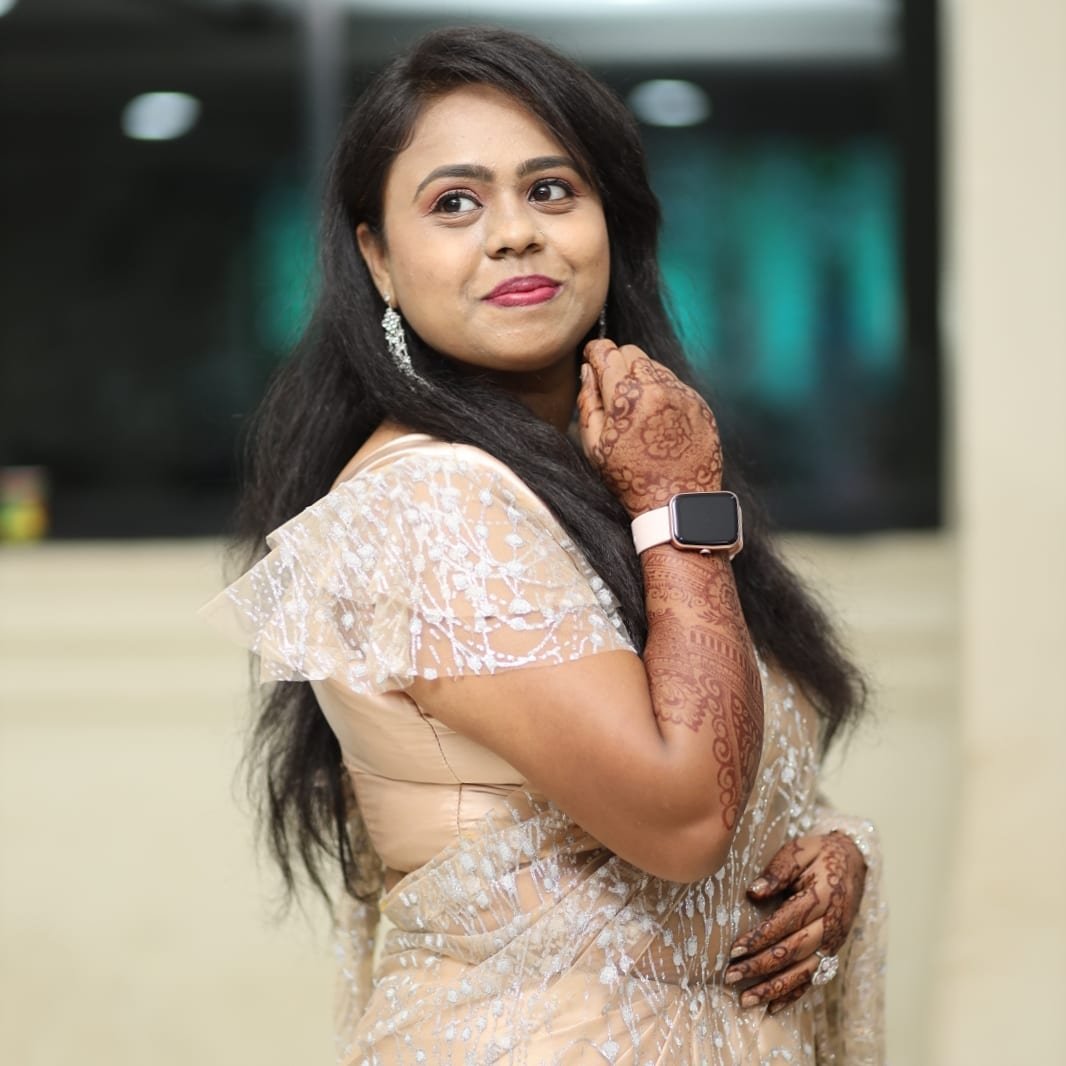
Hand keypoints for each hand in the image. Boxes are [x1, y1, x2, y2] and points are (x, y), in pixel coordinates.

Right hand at [577, 338, 721, 516]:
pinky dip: (663, 392)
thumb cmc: (630, 479)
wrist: (676, 502)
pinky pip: (676, 384)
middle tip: (613, 385)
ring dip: (642, 377)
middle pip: (633, 351)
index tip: (592, 356)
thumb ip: (588, 402)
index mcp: (626, 397)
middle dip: (619, 362)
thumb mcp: (594, 446)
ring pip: (656, 366)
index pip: (608, 352)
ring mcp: (682, 395)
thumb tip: (588, 371)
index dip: (595, 351)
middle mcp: (658, 388)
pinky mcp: (700, 404)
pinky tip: (657, 419)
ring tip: (636, 408)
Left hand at [723, 831, 866, 1013]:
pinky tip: (773, 1008)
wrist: (853, 861)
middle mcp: (830, 925)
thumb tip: (753, 892)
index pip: (787, 922)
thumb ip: (777, 870)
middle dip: (760, 967)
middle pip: (793, 951)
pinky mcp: (832, 952)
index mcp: (821, 898)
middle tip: (731, 976)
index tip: (734, 949)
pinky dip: (794, 995)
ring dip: (774, 988)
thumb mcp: (798, 851)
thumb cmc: (819, 853)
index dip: (761, 937)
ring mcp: (833, 942)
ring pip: (803, 972)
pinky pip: (814, 978)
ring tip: (746, 1001)